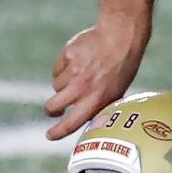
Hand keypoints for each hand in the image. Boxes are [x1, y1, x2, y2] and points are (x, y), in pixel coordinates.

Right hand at [46, 14, 149, 139]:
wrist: (121, 37)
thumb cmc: (121, 67)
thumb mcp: (117, 91)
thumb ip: (101, 106)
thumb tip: (91, 122)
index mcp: (96, 100)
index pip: (72, 123)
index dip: (58, 132)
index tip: (50, 135)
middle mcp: (82, 88)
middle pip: (52, 106)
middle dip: (52, 109)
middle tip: (55, 108)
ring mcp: (73, 71)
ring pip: (56, 85)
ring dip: (64, 84)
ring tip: (81, 74)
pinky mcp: (67, 56)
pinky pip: (57, 68)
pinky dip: (64, 67)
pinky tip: (78, 61)